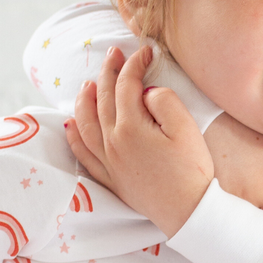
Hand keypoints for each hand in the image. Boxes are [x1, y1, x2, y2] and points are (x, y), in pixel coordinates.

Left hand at [66, 46, 214, 236]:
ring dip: (85, 99)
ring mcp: (109, 161)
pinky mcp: (111, 178)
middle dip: (108, 72)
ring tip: (89, 84)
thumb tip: (145, 92)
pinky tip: (71, 125)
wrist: (188, 211)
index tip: (146, 51)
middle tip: (114, 54)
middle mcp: (112, 142)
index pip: (126, 85)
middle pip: (103, 99)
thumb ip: (164, 101)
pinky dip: (75, 136)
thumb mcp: (186, 128)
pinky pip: (84, 154)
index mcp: (130, 127)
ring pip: (86, 123)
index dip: (135, 64)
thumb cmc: (191, 170)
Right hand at [204, 112, 262, 215]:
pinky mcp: (224, 204)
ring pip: (254, 217)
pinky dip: (231, 210)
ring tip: (239, 197)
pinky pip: (233, 216)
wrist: (207, 125)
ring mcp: (245, 200)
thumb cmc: (237, 127)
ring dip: (249, 210)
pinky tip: (225, 198)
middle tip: (254, 194)